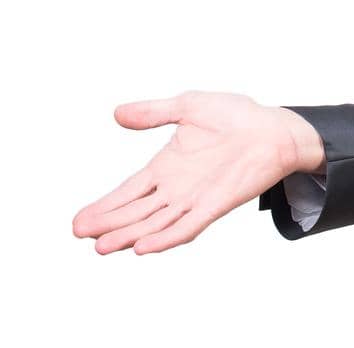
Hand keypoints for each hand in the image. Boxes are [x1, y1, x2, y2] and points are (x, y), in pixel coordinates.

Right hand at [72, 90, 325, 254]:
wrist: (275, 128)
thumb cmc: (237, 116)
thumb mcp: (189, 106)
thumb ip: (154, 112)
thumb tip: (117, 113)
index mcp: (165, 167)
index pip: (127, 192)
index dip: (104, 206)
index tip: (78, 221)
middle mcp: (175, 188)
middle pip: (134, 212)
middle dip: (108, 225)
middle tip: (80, 233)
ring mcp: (194, 198)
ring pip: (154, 223)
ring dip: (129, 235)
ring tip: (102, 247)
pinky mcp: (215, 204)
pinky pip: (187, 226)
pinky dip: (166, 237)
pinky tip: (143, 247)